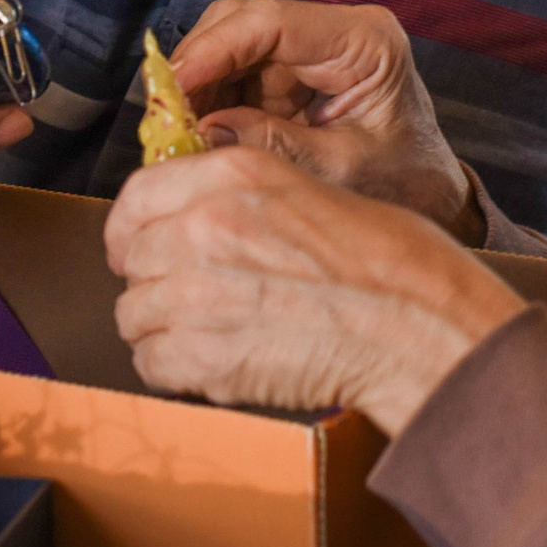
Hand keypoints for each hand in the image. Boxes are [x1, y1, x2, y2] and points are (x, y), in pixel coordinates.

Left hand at [107, 146, 524, 431]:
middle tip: (197, 299)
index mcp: (231, 175)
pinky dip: (177, 371)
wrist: (413, 322)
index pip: (136, 196)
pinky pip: (152, 365)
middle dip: (157, 283)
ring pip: (134, 316)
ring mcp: (195, 292)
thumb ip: (235, 198)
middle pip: (133, 261)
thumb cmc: (386, 261)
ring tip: (216, 334)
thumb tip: (186, 221)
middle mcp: (203, 226)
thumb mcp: (306, 189)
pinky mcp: (202, 357)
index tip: (140, 248)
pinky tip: (220, 364)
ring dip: (164, 329)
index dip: (133, 229)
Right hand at [173, 0, 480, 241]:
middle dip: (198, 66)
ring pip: (230, 45)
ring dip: (198, 86)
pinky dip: (210, 101)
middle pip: (242, 22)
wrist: (431, 194)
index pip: (272, 22)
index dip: (213, 49)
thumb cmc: (406, 182)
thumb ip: (276, 147)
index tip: (171, 85)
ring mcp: (310, 49)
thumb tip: (204, 132)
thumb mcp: (343, 171)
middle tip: (162, 117)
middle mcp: (335, 31)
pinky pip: (235, 74)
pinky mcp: (292, 72)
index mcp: (365, 42)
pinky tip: (194, 134)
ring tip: (173, 132)